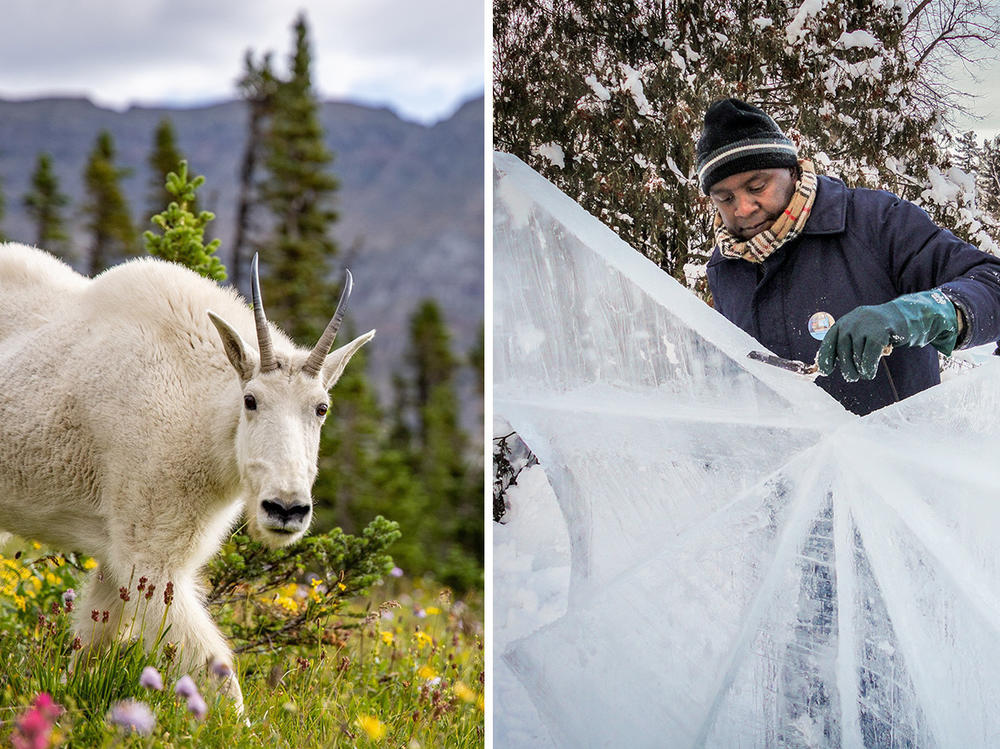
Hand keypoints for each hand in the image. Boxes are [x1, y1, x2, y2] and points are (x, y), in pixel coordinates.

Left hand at [816, 290, 958, 380]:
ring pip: (857, 355)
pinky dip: (868, 368)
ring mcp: (866, 325)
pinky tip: (870, 373)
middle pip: (843, 351)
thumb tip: (824, 368)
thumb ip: (846, 346)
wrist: (909, 315)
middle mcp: (852, 321)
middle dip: (847, 368)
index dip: (825, 357)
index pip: (829, 340)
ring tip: (866, 373)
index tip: (826, 372)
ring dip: (861, 369)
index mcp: (844, 322)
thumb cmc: (881, 330)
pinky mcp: (879, 332)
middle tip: (852, 377)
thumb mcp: (861, 334)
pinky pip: (869, 356)